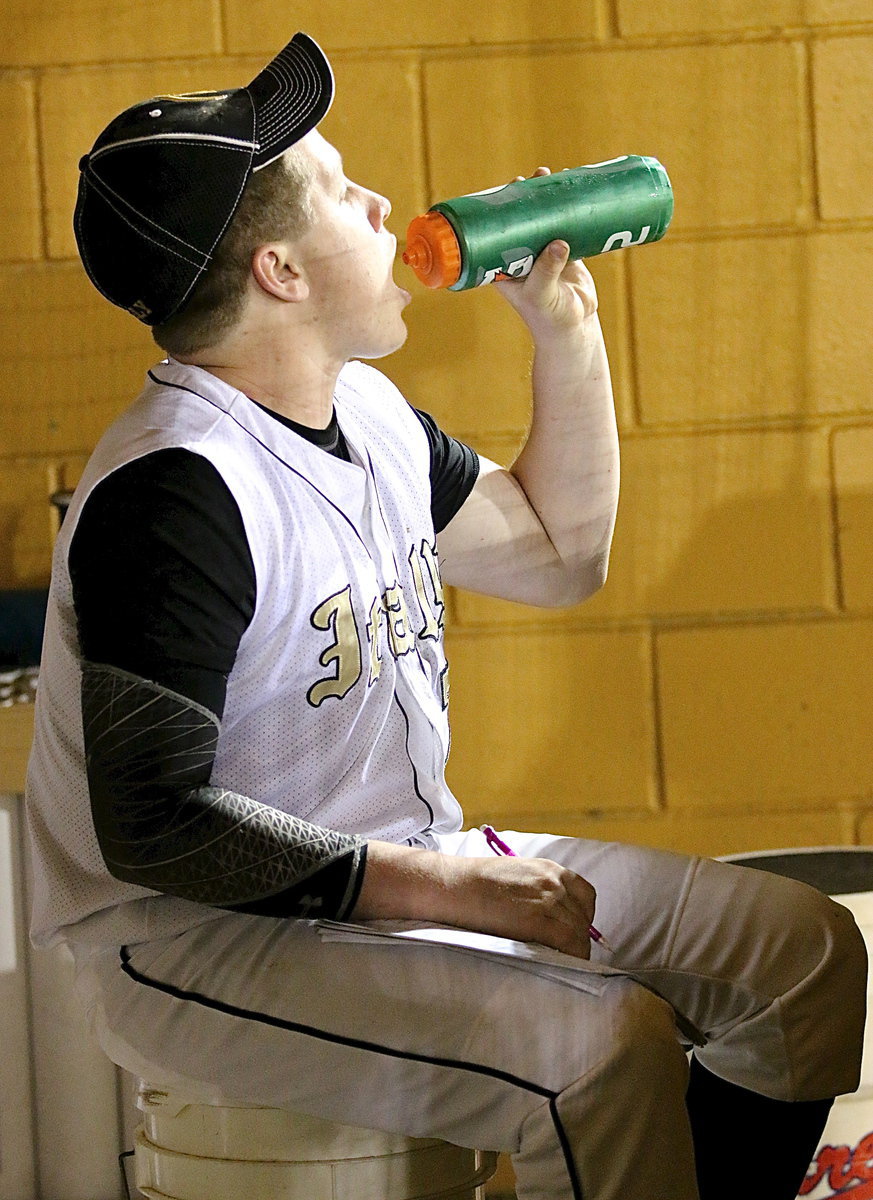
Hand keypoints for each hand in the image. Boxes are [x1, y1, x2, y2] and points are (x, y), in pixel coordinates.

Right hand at [354, 842, 596, 959]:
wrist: (454, 887)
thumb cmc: (476, 884)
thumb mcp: (516, 876)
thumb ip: (538, 890)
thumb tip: (552, 916)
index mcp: (549, 869)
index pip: (586, 895)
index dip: (583, 916)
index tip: (573, 931)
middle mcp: (554, 882)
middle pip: (583, 917)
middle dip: (578, 937)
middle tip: (566, 955)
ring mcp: (547, 901)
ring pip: (578, 933)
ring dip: (574, 951)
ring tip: (562, 964)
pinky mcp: (538, 921)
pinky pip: (570, 944)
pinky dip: (572, 957)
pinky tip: (563, 966)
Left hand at [494, 168, 598, 338]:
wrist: (574, 329)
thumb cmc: (549, 317)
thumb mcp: (543, 295)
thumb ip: (547, 271)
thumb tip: (559, 243)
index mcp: (503, 266)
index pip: (494, 233)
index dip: (496, 211)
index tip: (502, 191)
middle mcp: (520, 256)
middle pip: (518, 220)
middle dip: (521, 198)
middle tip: (528, 180)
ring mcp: (542, 253)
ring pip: (541, 219)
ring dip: (544, 199)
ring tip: (546, 176)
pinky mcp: (564, 252)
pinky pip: (563, 226)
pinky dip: (566, 210)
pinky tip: (571, 190)